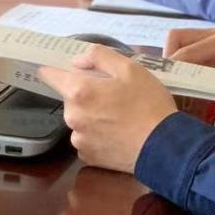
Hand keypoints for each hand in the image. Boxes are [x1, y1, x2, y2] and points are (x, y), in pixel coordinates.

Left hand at [38, 45, 176, 172]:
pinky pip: (87, 138)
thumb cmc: (148, 104)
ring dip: (92, 114)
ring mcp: (79, 140)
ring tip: (119, 116)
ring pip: (80, 119)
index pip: (50, 75)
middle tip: (112, 93)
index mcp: (78, 92)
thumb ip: (99, 56)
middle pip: (70, 97)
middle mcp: (72, 117)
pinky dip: (98, 134)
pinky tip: (118, 133)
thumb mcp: (129, 68)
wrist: (164, 148)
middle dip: (86, 93)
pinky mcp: (88, 158)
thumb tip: (77, 62)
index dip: (53, 69)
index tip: (58, 67)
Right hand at [164, 28, 214, 128]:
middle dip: (169, 60)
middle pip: (178, 39)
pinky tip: (183, 82)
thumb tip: (171, 82)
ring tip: (174, 84)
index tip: (161, 86)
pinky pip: (188, 52)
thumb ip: (199, 83)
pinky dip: (182, 66)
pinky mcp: (212, 49)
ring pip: (180, 44)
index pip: (185, 49)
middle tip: (167, 82)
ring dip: (175, 63)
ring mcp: (214, 39)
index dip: (171, 67)